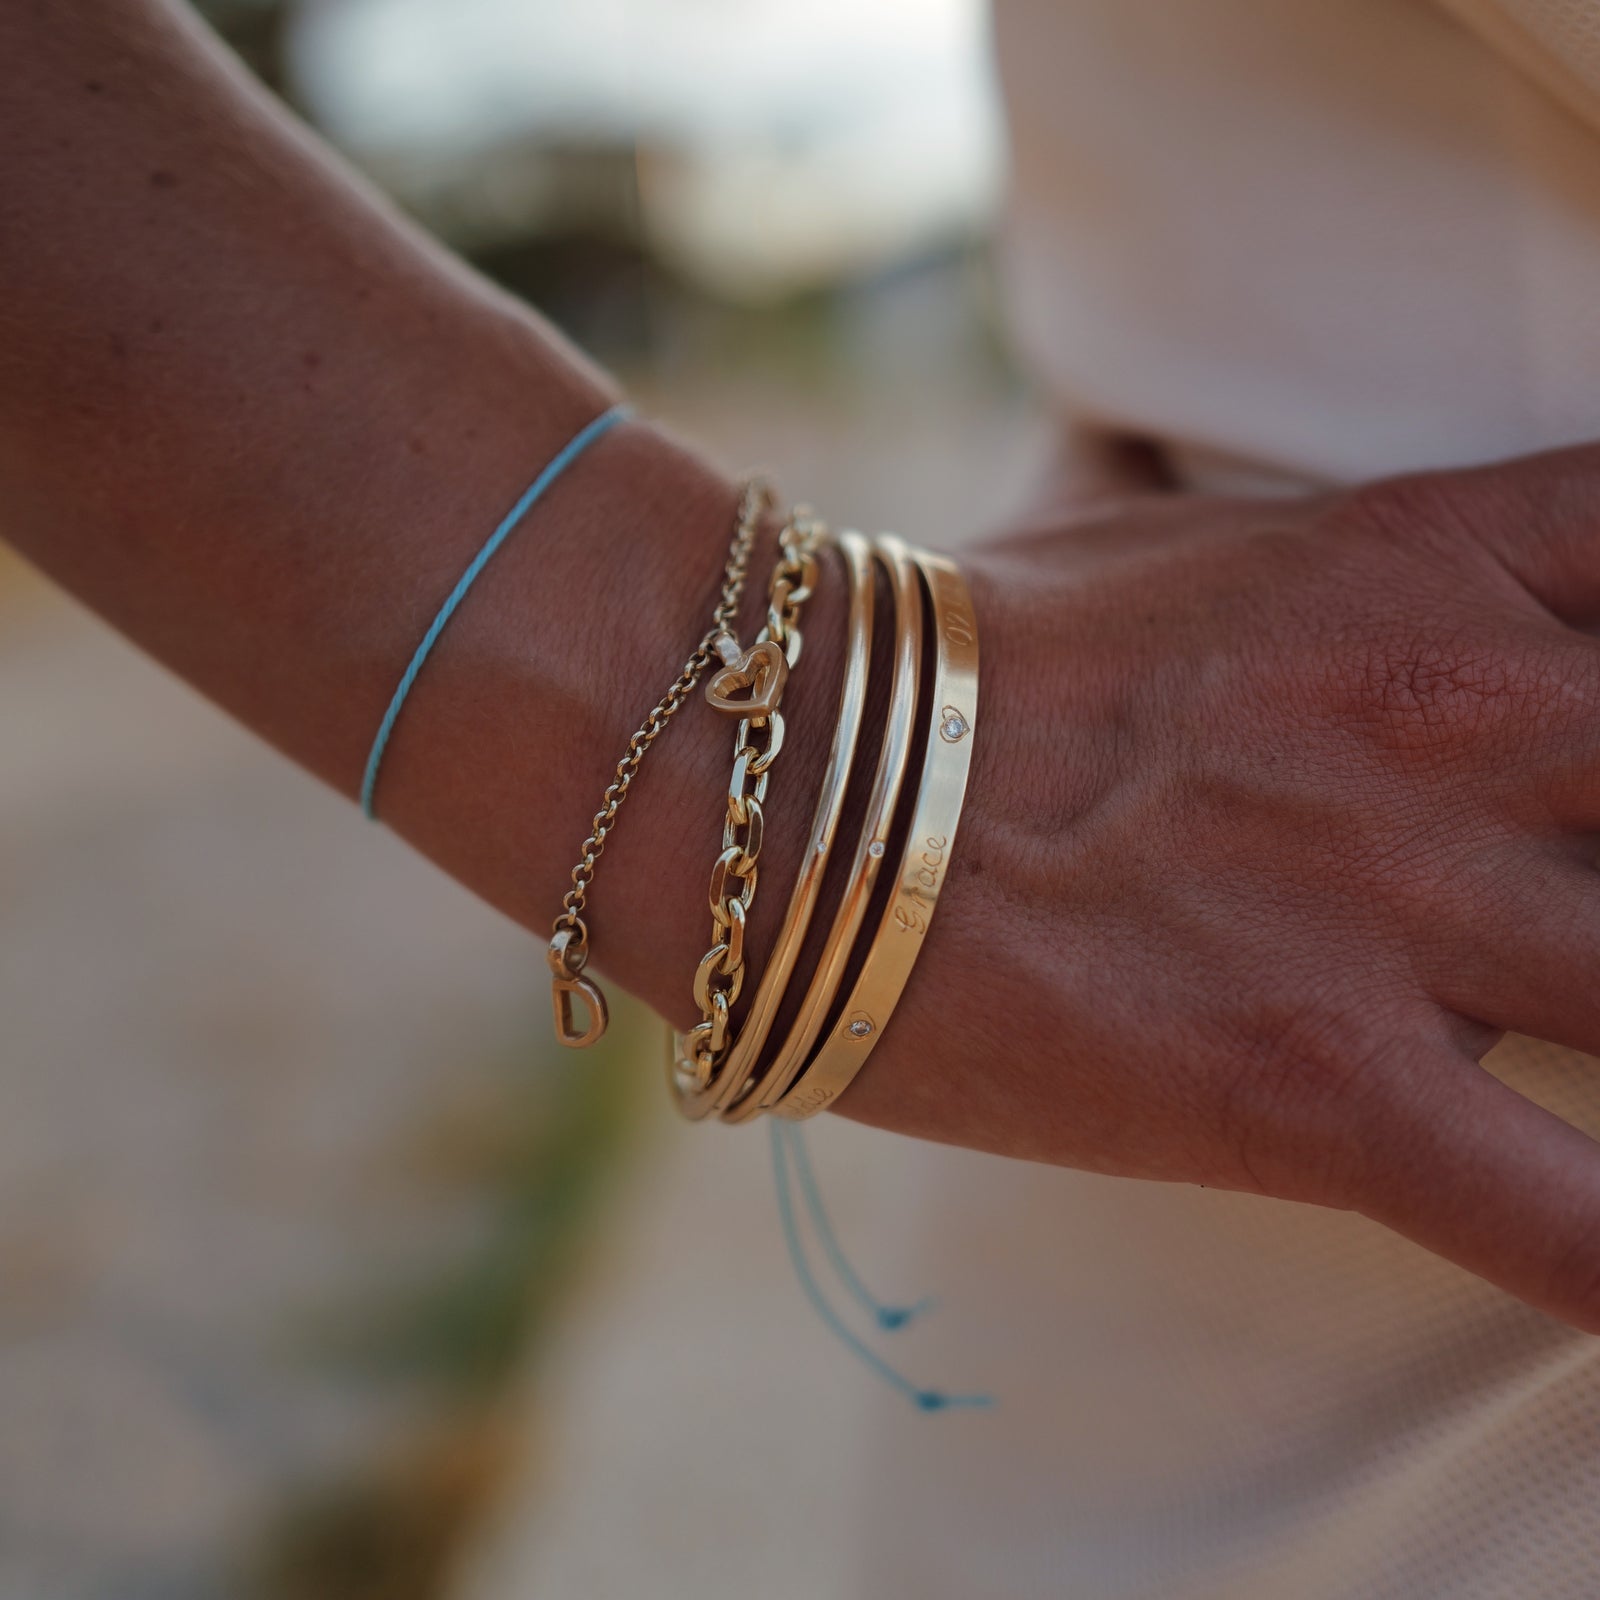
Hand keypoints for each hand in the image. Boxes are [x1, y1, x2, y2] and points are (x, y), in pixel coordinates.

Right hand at [838, 434, 1599, 1334]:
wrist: (778, 779)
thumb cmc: (942, 652)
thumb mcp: (1121, 517)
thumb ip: (1211, 487)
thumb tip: (1150, 439)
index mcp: (1427, 562)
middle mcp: (1463, 716)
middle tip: (1577, 915)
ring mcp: (1405, 900)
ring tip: (1583, 1055)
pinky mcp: (1323, 1085)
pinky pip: (1575, 1228)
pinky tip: (1594, 1279)